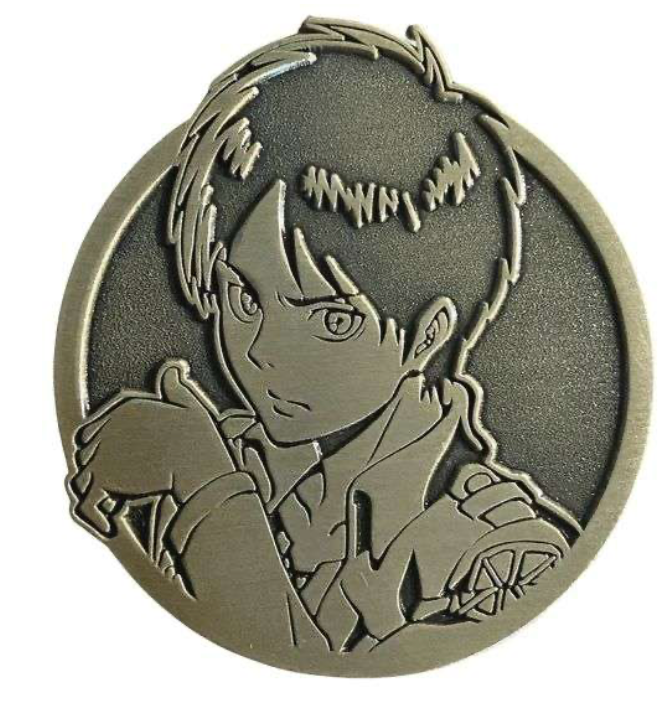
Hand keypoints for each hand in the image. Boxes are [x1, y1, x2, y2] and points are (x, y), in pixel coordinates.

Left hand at [68, 360, 235, 537]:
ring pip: (84, 479)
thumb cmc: (202, 442)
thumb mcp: (191, 405)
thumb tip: (172, 368)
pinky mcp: (103, 480)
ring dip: (97, 494)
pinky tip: (111, 525)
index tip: (121, 467)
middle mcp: (109, 426)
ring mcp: (103, 453)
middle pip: (87, 454)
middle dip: (100, 471)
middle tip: (121, 490)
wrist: (203, 472)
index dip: (104, 450)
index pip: (96, 428)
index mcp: (127, 407)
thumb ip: (174, 387)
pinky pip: (87, 503)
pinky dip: (95, 518)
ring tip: (117, 506)